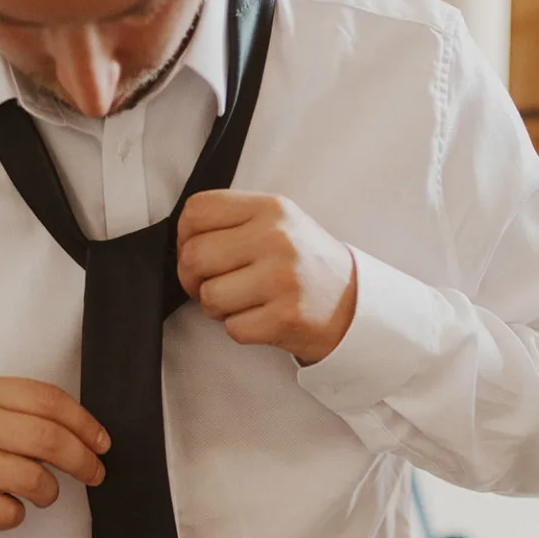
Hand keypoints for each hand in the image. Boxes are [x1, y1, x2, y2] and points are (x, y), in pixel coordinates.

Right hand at [0, 377, 108, 537]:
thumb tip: (92, 438)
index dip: (84, 424)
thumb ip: (30, 416)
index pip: (46, 400)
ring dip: (48, 492)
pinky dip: (17, 516)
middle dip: (82, 460)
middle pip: (46, 439)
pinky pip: (8, 514)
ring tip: (41, 492)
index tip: (102, 444)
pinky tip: (3, 506)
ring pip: (32, 479)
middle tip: (94, 473)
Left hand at [176, 191, 357, 365]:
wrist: (355, 305)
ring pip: (209, 296)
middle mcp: (276, 239)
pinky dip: (240, 329)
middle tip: (210, 285)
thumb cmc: (308, 266)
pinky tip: (260, 319)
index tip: (195, 252)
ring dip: (216, 308)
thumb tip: (184, 239)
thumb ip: (236, 221)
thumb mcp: (280, 223)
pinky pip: (233, 328)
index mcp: (270, 209)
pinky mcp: (284, 318)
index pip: (198, 211)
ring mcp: (281, 279)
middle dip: (192, 279)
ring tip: (241, 303)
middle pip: (195, 256)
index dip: (183, 237)